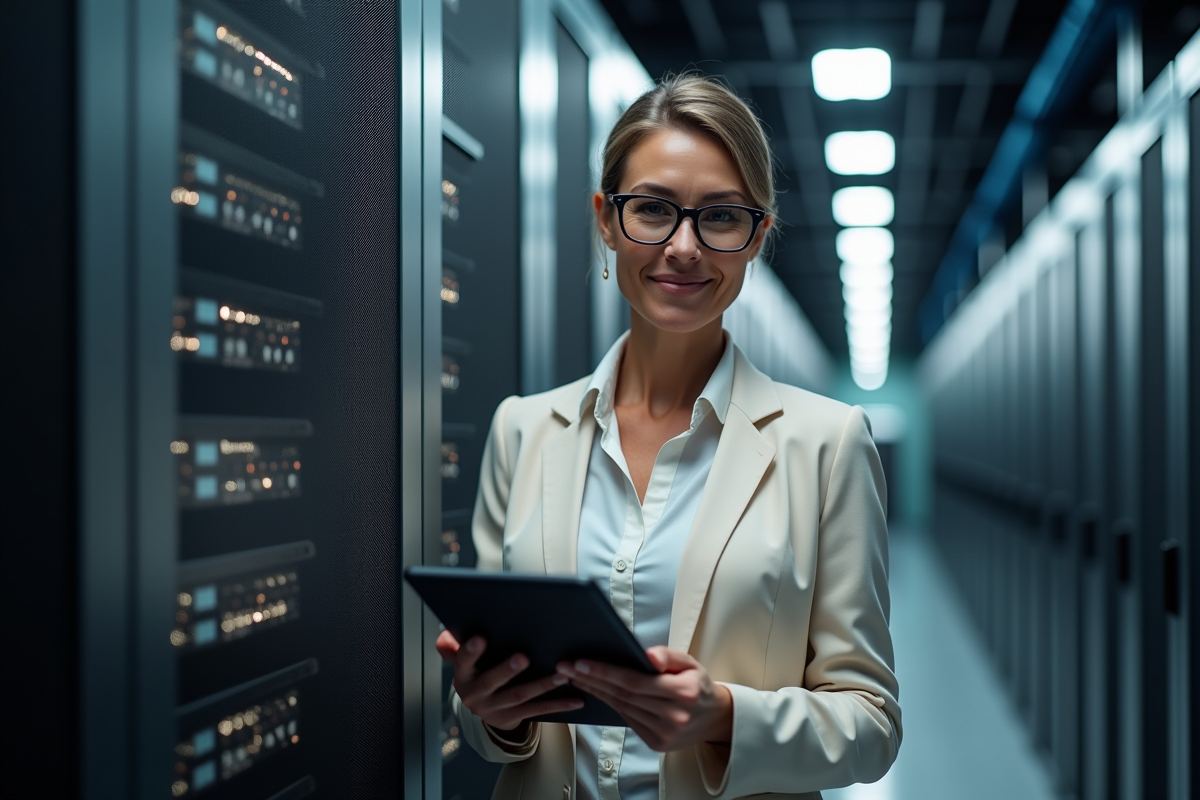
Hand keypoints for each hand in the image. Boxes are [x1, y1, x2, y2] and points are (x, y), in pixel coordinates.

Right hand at [435, 630, 584, 731]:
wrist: (483, 709)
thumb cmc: (477, 673)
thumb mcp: (464, 660)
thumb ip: (455, 644)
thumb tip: (447, 635)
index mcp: (463, 676)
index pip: (463, 662)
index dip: (470, 652)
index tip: (480, 639)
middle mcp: (477, 695)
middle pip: (492, 682)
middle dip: (507, 670)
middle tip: (523, 658)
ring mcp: (495, 709)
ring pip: (519, 697)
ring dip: (541, 685)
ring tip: (560, 675)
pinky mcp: (514, 718)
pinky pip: (537, 711)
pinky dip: (558, 705)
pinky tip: (575, 699)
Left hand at [557, 646, 732, 751]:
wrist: (714, 718)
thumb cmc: (697, 685)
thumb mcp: (690, 663)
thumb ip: (669, 655)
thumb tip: (648, 655)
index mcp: (683, 693)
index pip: (634, 681)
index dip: (605, 672)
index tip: (581, 663)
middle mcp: (673, 716)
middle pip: (623, 695)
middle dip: (591, 679)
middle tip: (566, 667)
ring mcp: (664, 733)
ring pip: (621, 708)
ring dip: (595, 691)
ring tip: (575, 677)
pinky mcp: (656, 743)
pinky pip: (627, 719)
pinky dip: (609, 704)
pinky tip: (595, 691)